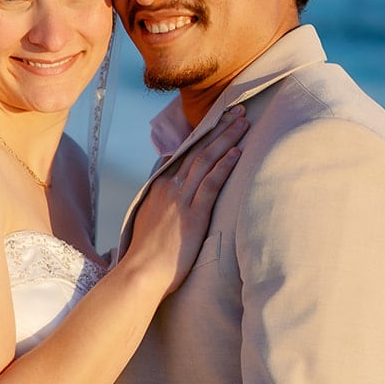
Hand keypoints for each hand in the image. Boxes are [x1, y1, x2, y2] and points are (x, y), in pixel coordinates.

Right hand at [125, 106, 245, 293]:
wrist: (141, 273)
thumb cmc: (146, 256)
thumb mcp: (148, 221)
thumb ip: (160, 204)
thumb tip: (167, 198)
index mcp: (159, 187)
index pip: (182, 153)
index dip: (201, 135)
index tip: (216, 120)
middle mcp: (169, 187)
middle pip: (197, 149)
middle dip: (218, 127)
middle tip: (237, 110)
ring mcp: (181, 200)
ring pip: (205, 160)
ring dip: (226, 138)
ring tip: (243, 121)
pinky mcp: (193, 215)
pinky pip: (210, 183)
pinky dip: (224, 165)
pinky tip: (237, 151)